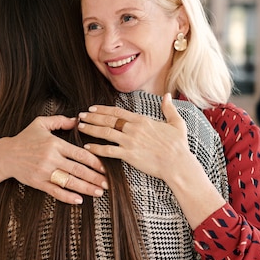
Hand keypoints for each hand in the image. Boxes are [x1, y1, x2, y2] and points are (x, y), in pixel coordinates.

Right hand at [0, 116, 107, 203]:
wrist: (5, 155)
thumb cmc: (25, 138)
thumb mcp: (41, 123)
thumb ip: (60, 121)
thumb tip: (77, 120)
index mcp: (55, 144)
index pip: (80, 154)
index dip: (95, 162)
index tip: (105, 168)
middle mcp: (51, 159)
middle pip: (78, 170)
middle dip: (95, 177)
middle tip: (108, 183)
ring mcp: (45, 172)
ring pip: (69, 182)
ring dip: (86, 188)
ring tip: (99, 192)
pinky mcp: (38, 183)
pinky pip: (55, 191)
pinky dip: (67, 197)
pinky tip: (79, 200)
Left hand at [76, 93, 192, 182]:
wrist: (178, 163)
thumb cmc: (179, 145)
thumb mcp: (176, 123)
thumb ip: (169, 108)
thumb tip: (167, 96)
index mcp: (142, 120)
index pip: (118, 111)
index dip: (103, 109)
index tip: (93, 108)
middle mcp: (133, 128)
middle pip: (108, 120)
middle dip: (92, 117)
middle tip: (80, 116)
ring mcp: (130, 141)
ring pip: (105, 132)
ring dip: (90, 129)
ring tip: (80, 127)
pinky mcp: (129, 155)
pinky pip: (108, 150)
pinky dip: (96, 148)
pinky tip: (87, 146)